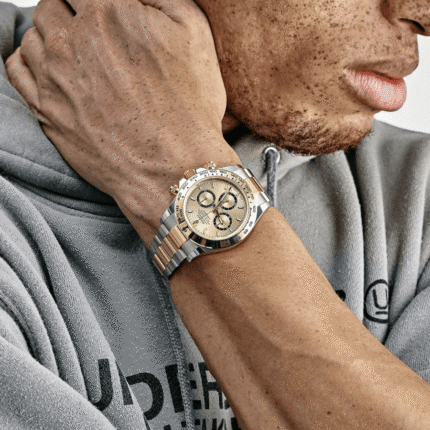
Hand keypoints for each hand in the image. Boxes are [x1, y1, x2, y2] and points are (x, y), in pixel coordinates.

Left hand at [5, 0, 240, 243]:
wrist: (172, 169)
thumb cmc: (189, 109)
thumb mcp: (194, 32)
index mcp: (109, 12)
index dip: (97, 2)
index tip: (104, 13)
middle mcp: (73, 39)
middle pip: (54, 4)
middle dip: (73, 13)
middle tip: (93, 33)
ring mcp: (54, 75)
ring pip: (34, 33)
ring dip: (53, 36)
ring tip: (77, 53)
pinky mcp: (45, 109)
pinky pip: (17, 67)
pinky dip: (30, 59)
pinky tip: (50, 67)